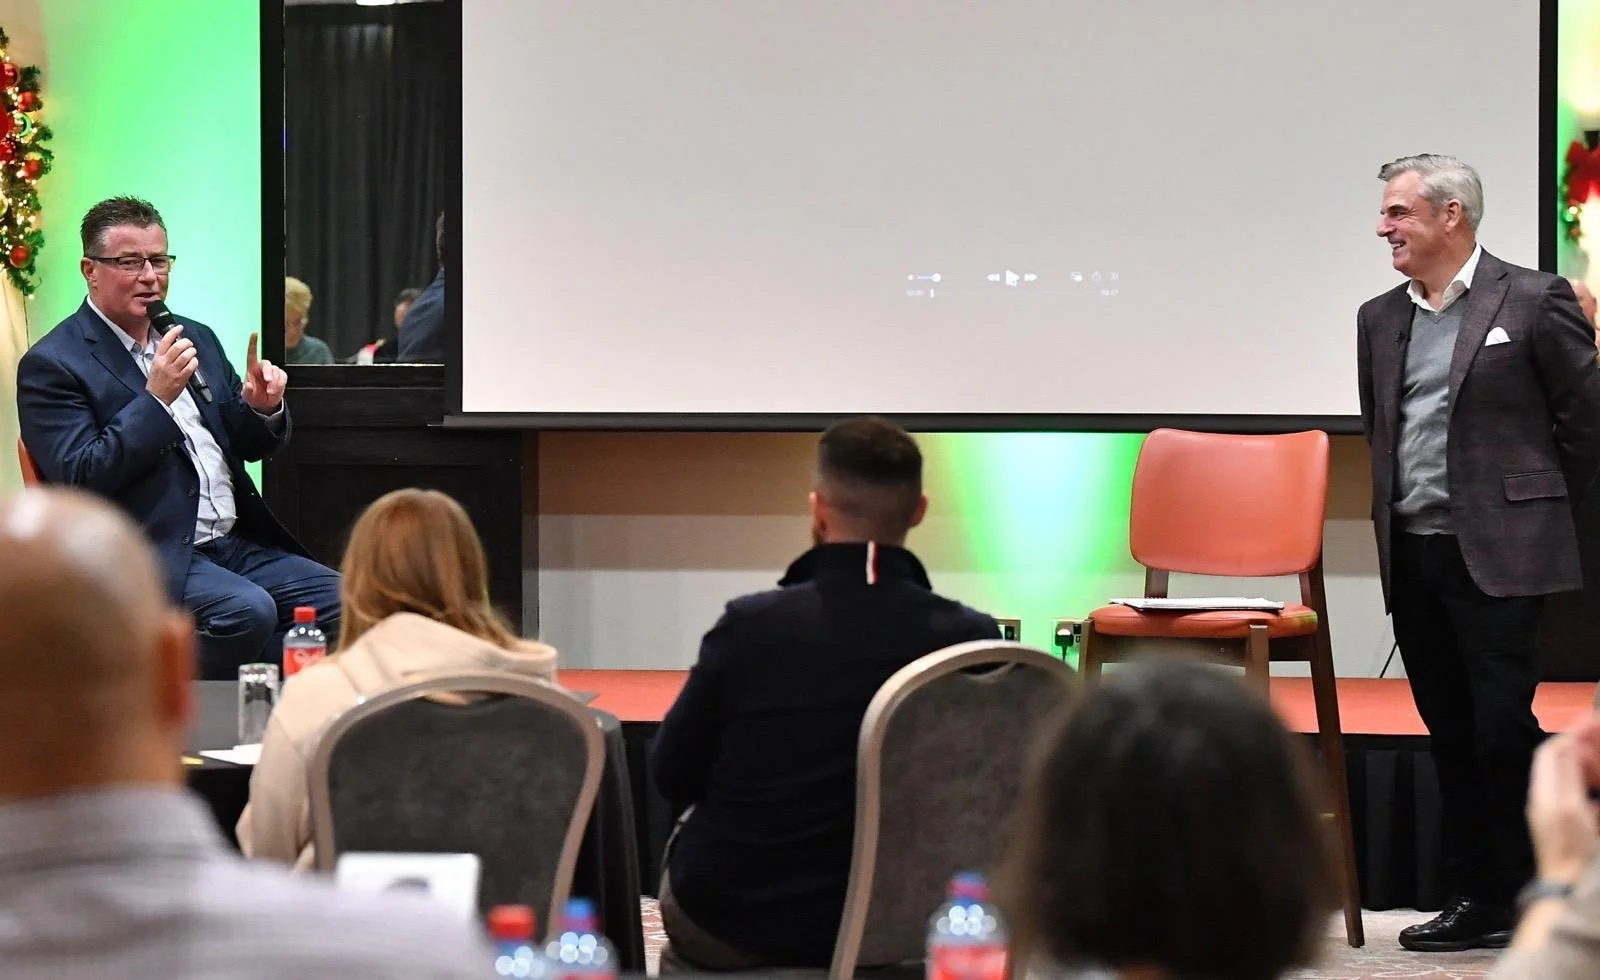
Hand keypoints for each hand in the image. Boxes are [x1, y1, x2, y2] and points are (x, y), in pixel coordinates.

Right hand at [146, 325, 198, 404]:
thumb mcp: (155, 365)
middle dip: (187, 342)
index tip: (180, 327)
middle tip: (189, 343)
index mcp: (157, 358)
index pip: (165, 341)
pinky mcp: (181, 378)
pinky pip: (191, 366)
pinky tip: (194, 362)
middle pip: (178, 346)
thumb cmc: (156, 381)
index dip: (174, 332)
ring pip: (186, 355)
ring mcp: (173, 370)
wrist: (156, 397)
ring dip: (192, 351)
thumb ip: (163, 355)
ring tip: (192, 352)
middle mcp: (165, 363)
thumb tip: (173, 344)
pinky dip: (194, 362)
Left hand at [241, 332, 286, 413]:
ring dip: (274, 383)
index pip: (252, 353)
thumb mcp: (247, 396)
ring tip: (270, 391)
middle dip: (269, 372)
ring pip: (276, 372)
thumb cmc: (254, 397)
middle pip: (267, 364)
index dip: (253, 343)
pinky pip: (283, 377)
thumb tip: (248, 384)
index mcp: (252, 369)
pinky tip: (275, 390)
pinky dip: (280, 384)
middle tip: (268, 381)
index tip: (254, 333)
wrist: (264, 404)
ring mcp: (272, 372)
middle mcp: (262, 368)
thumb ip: (247, 390)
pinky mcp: (281, 377)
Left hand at [1527, 717, 1599, 883]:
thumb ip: (1568, 776)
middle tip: (1598, 738)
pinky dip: (1592, 792)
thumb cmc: (1571, 848)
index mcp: (1543, 793)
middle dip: (1580, 750)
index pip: (1549, 754)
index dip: (1569, 736)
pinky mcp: (1570, 829)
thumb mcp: (1571, 808)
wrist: (1569, 890)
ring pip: (1571, 782)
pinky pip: (1581, 802)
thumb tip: (1568, 744)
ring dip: (1588, 770)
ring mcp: (1556, 816)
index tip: (1590, 724)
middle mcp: (1545, 801)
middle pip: (1559, 766)